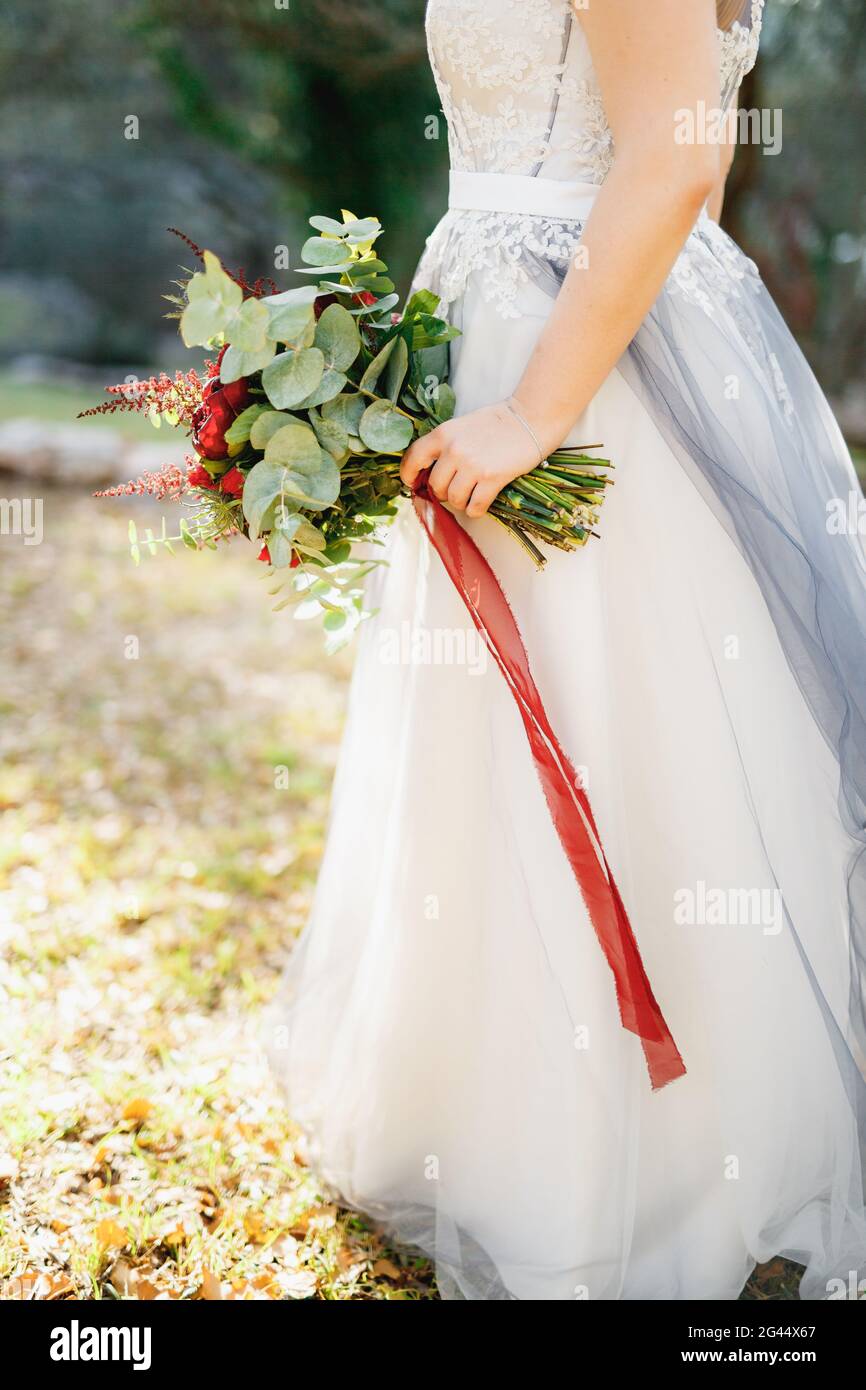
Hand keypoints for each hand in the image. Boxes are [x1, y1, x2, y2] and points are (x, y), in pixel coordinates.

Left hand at [399, 400, 541, 517]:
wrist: (531, 418)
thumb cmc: (498, 422)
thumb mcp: (462, 425)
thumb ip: (445, 445)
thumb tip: (430, 472)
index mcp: (443, 434)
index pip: (413, 458)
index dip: (409, 476)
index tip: (413, 483)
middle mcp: (454, 450)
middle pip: (435, 486)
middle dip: (442, 493)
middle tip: (455, 489)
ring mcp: (472, 465)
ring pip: (453, 499)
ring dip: (460, 502)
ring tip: (471, 494)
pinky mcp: (491, 478)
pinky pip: (474, 507)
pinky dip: (475, 510)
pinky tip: (481, 503)